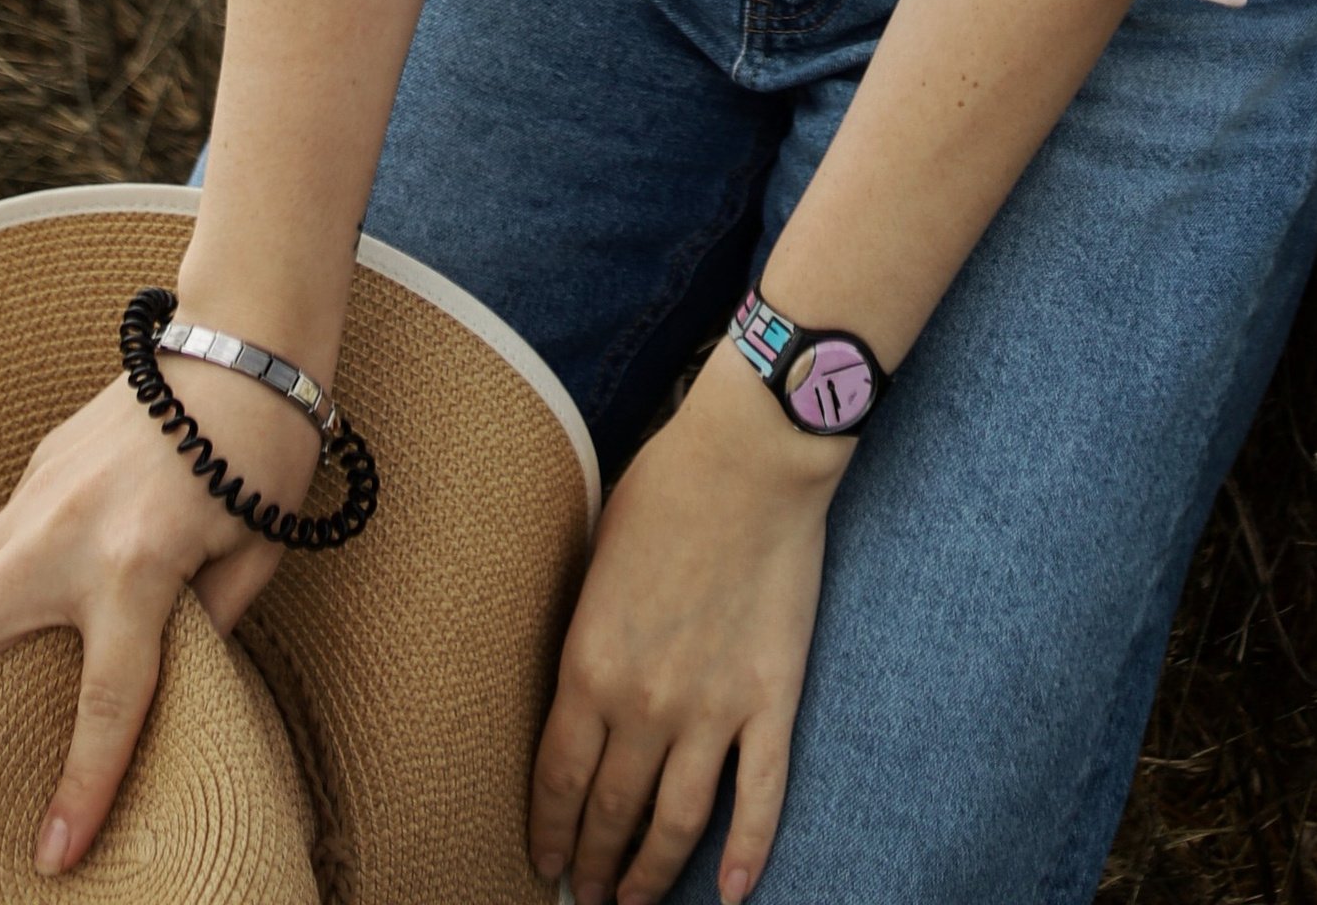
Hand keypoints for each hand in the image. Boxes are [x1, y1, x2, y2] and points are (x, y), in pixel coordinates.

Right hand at [0, 363, 323, 874]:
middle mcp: (68, 533)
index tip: (54, 849)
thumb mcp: (256, 553)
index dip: (82, 786)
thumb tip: (168, 681)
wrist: (245, 336)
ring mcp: (41, 495)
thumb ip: (208, 628)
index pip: (104, 702)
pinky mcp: (37, 469)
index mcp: (138, 563)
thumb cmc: (266, 446)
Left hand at [530, 350, 845, 904]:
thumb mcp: (595, 560)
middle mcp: (644, 704)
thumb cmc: (667, 488)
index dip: (548, 833)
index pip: (557, 782)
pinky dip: (748, 852)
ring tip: (637, 901)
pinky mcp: (772, 700)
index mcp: (588, 666)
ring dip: (652, 874)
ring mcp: (713, 709)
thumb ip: (586, 632)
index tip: (544, 864)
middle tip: (588, 895)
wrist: (751, 456)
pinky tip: (732, 891)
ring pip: (677, 824)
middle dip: (592, 865)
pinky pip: (760, 796)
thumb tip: (582, 679)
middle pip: (610, 813)